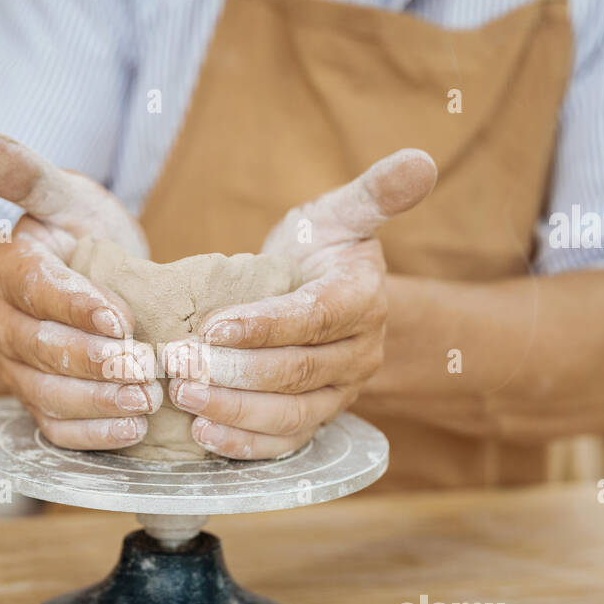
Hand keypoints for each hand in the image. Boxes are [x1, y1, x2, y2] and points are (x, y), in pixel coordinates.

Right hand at [0, 133, 162, 449]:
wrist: (84, 282)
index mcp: (9, 269)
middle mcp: (4, 323)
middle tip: (145, 368)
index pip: (34, 289)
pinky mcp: (39, 400)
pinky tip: (131, 431)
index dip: (74, 306)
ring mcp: (17, 367)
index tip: (119, 318)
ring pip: (47, 393)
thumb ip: (28, 175)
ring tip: (146, 400)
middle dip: (95, 361)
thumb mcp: (64, 198)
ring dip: (98, 401)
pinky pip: (55, 426)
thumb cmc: (79, 236)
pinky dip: (91, 434)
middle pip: (40, 348)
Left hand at [164, 149, 437, 458]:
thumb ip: (375, 192)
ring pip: (291, 414)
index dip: (266, 326)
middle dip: (236, 372)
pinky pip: (285, 443)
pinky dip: (245, 444)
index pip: (315, 318)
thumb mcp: (342, 213)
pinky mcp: (316, 420)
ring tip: (185, 397)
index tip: (214, 326)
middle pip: (298, 372)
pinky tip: (204, 434)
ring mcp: (339, 393)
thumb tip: (421, 159)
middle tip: (181, 364)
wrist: (324, 294)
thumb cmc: (322, 249)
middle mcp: (358, 354)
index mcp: (364, 300)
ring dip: (234, 411)